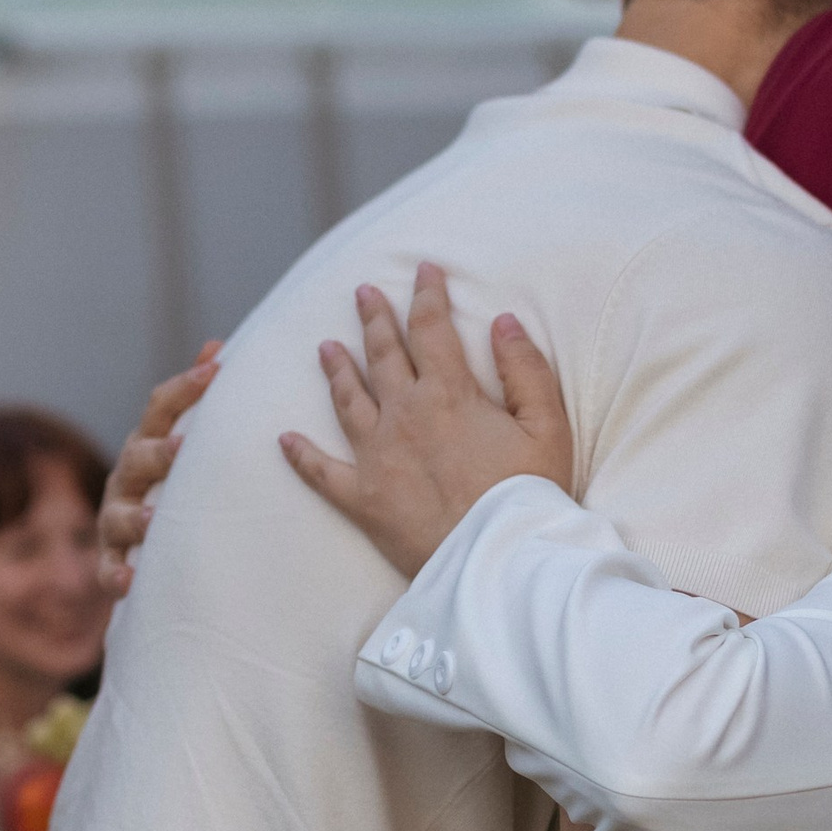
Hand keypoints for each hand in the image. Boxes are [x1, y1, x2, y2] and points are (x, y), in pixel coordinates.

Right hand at [96, 342, 220, 594]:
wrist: (144, 548)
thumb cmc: (172, 483)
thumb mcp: (180, 441)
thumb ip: (195, 400)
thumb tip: (217, 345)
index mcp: (147, 444)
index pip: (160, 409)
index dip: (185, 388)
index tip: (216, 369)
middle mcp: (126, 478)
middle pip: (137, 459)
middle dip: (158, 454)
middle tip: (181, 448)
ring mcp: (115, 519)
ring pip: (119, 516)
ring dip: (136, 517)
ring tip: (155, 519)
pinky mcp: (112, 560)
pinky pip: (108, 568)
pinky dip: (116, 574)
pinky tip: (131, 580)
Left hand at [279, 262, 573, 578]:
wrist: (497, 561)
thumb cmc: (529, 495)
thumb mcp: (547, 426)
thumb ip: (525, 368)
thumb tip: (502, 319)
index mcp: (449, 393)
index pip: (431, 328)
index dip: (427, 294)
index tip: (424, 269)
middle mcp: (404, 415)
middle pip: (382, 355)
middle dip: (373, 318)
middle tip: (363, 292)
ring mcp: (377, 456)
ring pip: (347, 400)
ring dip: (336, 370)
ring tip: (325, 346)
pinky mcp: (362, 499)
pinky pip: (323, 472)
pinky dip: (301, 456)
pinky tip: (284, 440)